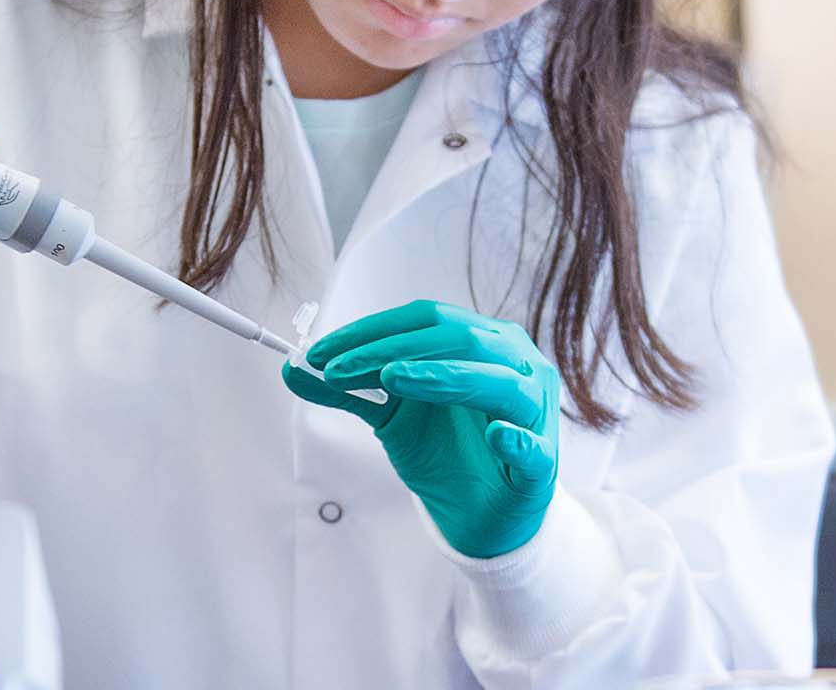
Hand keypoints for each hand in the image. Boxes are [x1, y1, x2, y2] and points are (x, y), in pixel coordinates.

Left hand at [283, 300, 559, 557]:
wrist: (480, 515)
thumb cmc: (445, 452)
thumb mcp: (391, 416)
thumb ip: (350, 390)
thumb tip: (293, 368)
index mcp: (482, 343)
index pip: (428, 320)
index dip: (372, 332)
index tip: (321, 351)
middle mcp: (514, 364)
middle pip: (460, 339)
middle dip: (395, 350)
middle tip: (342, 366)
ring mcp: (534, 411)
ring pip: (498, 382)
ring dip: (446, 378)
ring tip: (396, 380)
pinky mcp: (542, 465)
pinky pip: (533, 447)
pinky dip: (516, 439)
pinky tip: (496, 435)